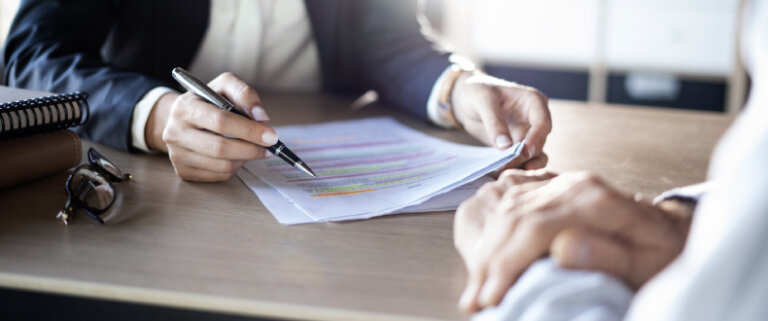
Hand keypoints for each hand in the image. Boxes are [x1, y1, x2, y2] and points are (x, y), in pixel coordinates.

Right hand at [145, 72, 275, 181]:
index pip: (220, 122)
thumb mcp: (225, 86)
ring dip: (245, 159)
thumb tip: (261, 117)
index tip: (271, 136)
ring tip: (254, 149)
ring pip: (222, 166)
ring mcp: (176, 155)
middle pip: (220, 148)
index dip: (249, 130)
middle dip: (251, 149)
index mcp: (185, 107)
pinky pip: (218, 176)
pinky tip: (238, 156)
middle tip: (270, 148)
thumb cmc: (209, 101)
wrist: (183, 119)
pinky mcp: (183, 171)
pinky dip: (235, 168)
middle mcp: (175, 132)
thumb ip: (245, 94)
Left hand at [452, 72, 550, 169]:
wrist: (465, 99)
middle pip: (538, 142)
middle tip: (507, 165)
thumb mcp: (482, 101)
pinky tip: (502, 173)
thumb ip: (494, 122)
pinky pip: (521, 160)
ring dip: (524, 165)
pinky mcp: (517, 146)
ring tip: (508, 173)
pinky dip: (514, 167)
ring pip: (535, 155)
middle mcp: (534, 119)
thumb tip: (505, 147)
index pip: (543, 122)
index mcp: (533, 102)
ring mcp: (527, 134)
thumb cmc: (476, 91)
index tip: (525, 151)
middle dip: (525, 156)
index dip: (536, 138)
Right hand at [454, 170, 690, 312]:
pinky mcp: (551, 190)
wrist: (670, 230)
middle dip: (489, 263)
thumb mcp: (649, 264)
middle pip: (513, 218)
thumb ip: (610, 255)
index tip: (492, 298)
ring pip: (506, 211)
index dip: (507, 264)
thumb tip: (563, 249)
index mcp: (594, 199)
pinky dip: (493, 237)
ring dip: (486, 252)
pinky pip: (510, 207)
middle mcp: (571, 185)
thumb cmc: (664, 254)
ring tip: (476, 290)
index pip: (535, 227)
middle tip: (475, 302)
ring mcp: (559, 185)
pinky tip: (485, 262)